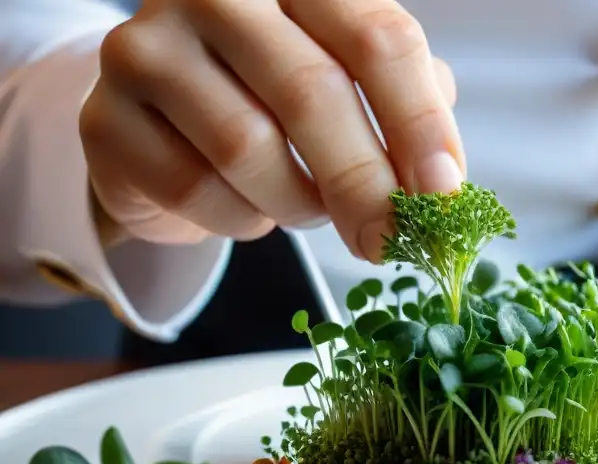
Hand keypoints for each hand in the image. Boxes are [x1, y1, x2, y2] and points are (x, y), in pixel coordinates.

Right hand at [79, 0, 463, 260]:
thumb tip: (442, 181)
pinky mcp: (105, 116)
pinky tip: (249, 208)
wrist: (168, 130)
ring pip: (249, 147)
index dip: (419, 124)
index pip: (377, 39)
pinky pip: (193, 189)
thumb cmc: (274, 104)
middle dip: (364, 184)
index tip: (443, 195)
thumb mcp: (351, 87)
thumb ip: (404, 108)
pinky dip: (239, 219)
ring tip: (309, 207)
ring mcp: (147, 48)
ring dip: (297, 201)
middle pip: (312, 92)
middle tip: (389, 241)